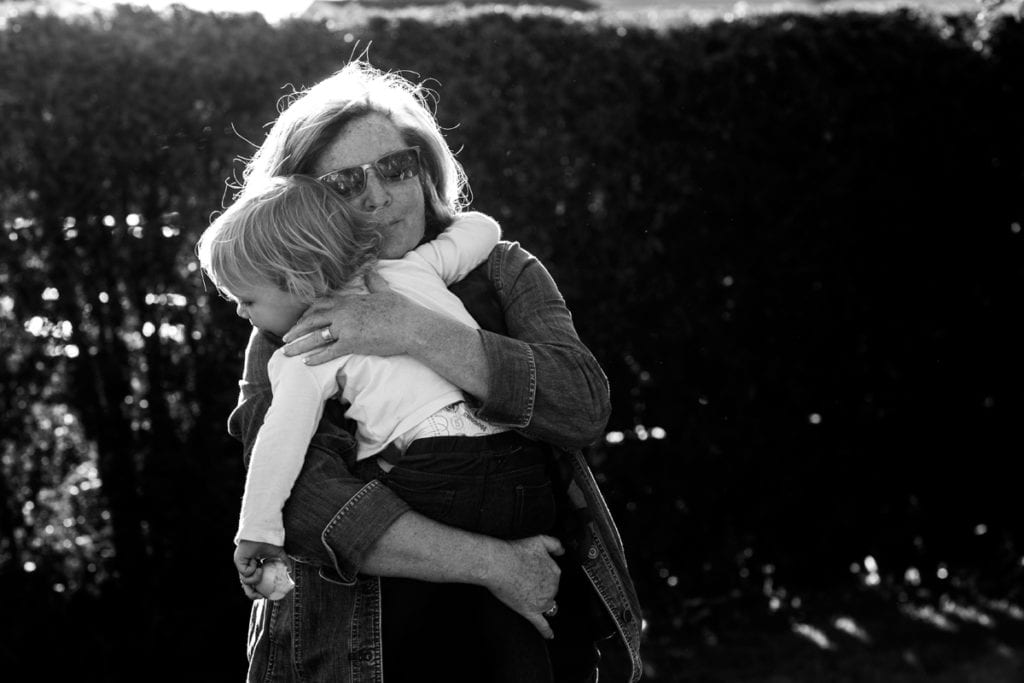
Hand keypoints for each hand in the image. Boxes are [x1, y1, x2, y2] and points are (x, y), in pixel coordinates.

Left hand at [234, 540, 288, 599]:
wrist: (263, 534)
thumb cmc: (268, 542)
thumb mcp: (278, 555)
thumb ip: (284, 562)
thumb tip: (290, 570)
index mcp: (254, 568)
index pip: (253, 584)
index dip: (257, 592)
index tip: (264, 596)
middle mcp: (246, 568)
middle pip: (246, 587)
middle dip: (253, 594)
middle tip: (261, 596)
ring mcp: (241, 565)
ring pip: (246, 581)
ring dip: (255, 578)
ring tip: (261, 569)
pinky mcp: (238, 562)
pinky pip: (245, 573)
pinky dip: (252, 570)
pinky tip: (256, 561)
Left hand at [281, 270, 425, 365]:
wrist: (411, 326)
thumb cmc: (402, 310)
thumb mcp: (386, 292)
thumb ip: (375, 282)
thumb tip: (372, 269)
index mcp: (350, 300)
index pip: (321, 305)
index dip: (308, 313)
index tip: (299, 321)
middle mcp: (344, 312)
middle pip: (312, 320)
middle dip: (296, 329)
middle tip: (284, 338)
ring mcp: (346, 328)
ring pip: (315, 337)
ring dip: (299, 345)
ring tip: (287, 352)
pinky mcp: (352, 343)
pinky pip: (329, 352)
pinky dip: (316, 358)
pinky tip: (306, 363)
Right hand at [482, 535, 564, 638]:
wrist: (497, 563)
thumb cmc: (515, 551)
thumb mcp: (540, 540)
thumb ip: (555, 544)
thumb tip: (563, 551)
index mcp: (554, 572)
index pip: (554, 577)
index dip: (543, 574)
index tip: (534, 572)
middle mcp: (551, 588)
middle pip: (551, 591)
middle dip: (541, 587)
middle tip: (525, 580)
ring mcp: (541, 601)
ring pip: (547, 605)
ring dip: (541, 602)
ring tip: (528, 596)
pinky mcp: (530, 611)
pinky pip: (542, 625)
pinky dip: (547, 631)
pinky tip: (550, 635)